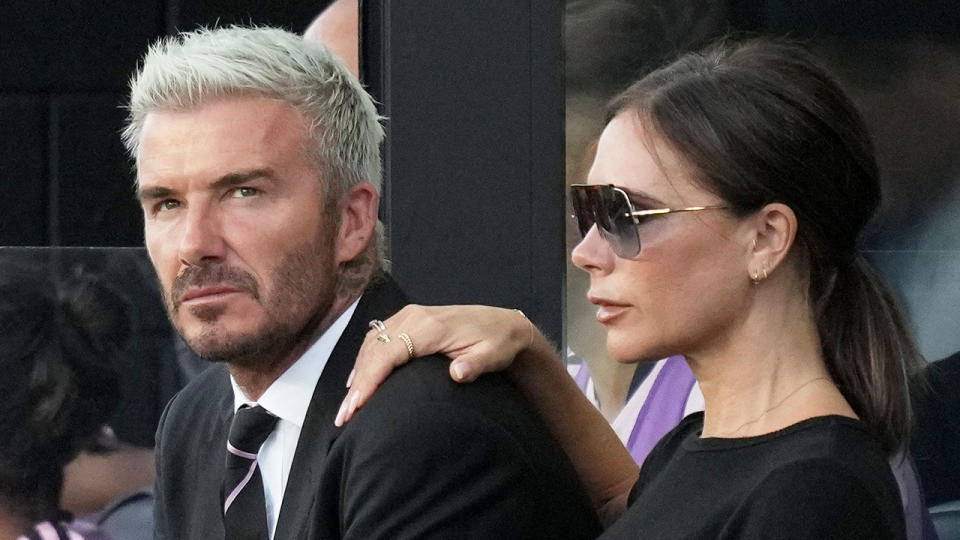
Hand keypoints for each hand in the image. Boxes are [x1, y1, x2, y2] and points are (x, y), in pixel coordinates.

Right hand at [334, 304, 533, 425]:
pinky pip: (378, 339)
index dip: (370, 380)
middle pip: (374, 350)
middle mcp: (413, 317)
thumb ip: (475, 364)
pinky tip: (358, 382)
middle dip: (357, 385)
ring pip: (372, 344)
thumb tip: (457, 374)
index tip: (357, 406)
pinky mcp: (408, 320)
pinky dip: (365, 360)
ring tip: (348, 408)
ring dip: (358, 374)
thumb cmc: (497, 342)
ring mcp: (409, 316)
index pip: (389, 353)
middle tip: (344, 417)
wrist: (504, 323)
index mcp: (429, 326)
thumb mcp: (493, 355)